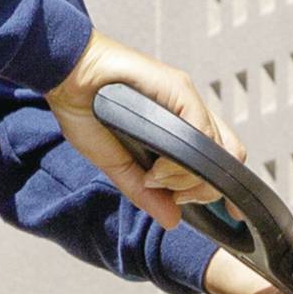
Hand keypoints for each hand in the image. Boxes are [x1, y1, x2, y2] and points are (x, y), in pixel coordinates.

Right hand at [45, 32, 244, 228]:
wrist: (61, 72)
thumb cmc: (84, 107)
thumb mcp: (116, 164)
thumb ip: (146, 192)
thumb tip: (173, 221)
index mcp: (181, 127)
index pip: (223, 159)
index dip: (230, 187)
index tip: (231, 214)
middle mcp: (191, 112)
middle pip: (229, 158)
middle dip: (204, 190)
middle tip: (170, 194)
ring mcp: (187, 99)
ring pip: (219, 149)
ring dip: (190, 177)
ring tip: (156, 178)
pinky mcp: (178, 88)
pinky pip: (199, 133)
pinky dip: (181, 161)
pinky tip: (156, 168)